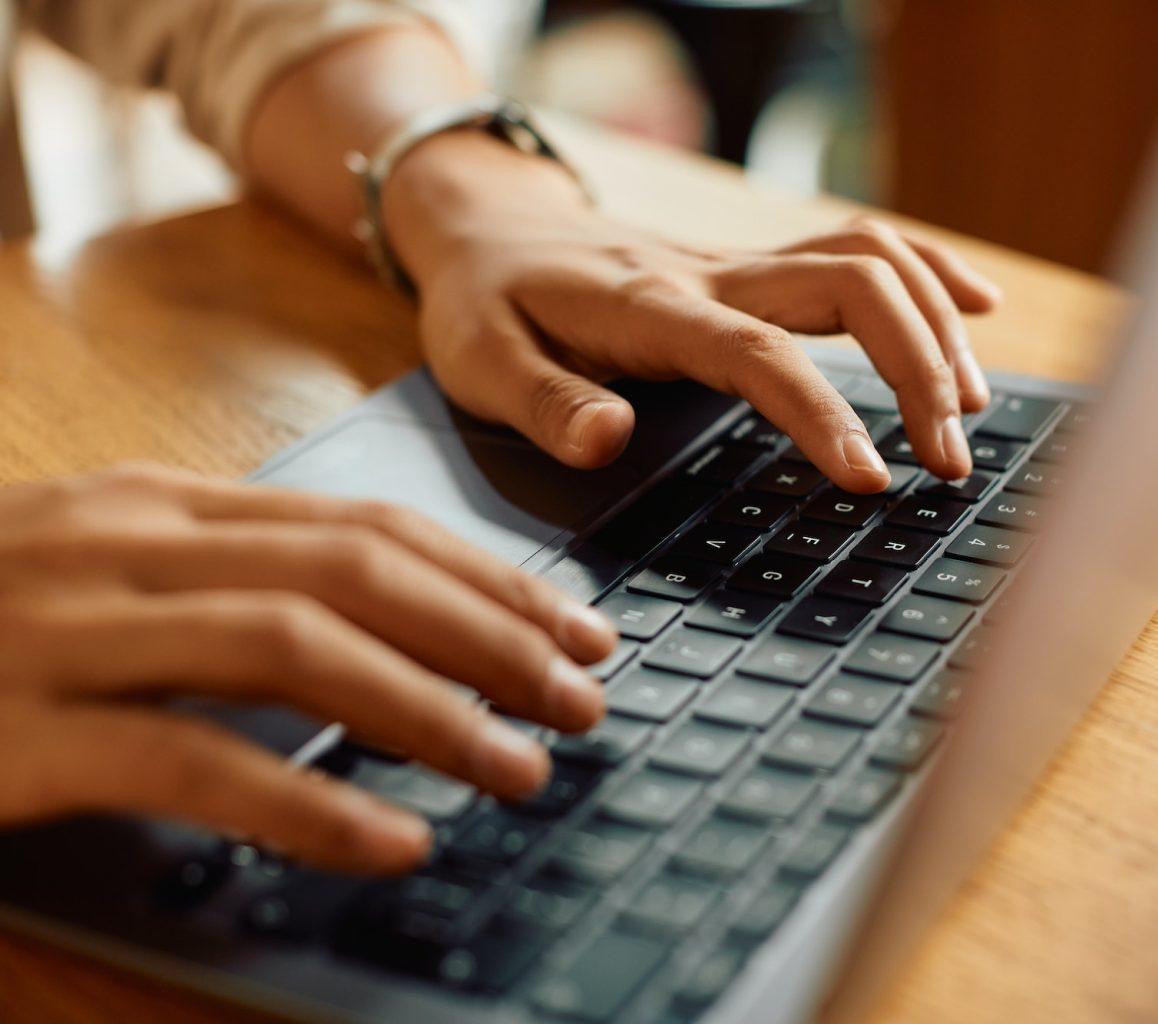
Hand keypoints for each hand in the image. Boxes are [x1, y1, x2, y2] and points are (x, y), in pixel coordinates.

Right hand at [0, 464, 616, 873]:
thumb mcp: (112, 584)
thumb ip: (233, 592)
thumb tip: (393, 639)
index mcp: (160, 505)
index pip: (367, 525)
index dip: (489, 576)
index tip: (577, 624)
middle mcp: (121, 544)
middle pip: (354, 572)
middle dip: (491, 634)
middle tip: (584, 695)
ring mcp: (61, 629)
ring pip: (293, 647)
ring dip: (430, 711)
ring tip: (523, 768)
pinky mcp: (14, 731)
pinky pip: (189, 764)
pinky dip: (304, 805)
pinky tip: (389, 843)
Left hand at [382, 133, 1003, 492]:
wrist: (488, 228)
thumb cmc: (486, 305)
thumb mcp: (480, 360)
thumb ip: (542, 402)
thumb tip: (606, 440)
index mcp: (650, 308)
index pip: (758, 354)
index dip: (823, 412)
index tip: (873, 479)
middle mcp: (712, 275)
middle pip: (849, 287)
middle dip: (917, 367)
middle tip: (947, 462)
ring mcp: (740, 263)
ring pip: (868, 260)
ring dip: (934, 325)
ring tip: (971, 410)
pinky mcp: (756, 266)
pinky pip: (860, 245)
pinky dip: (927, 270)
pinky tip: (976, 309)